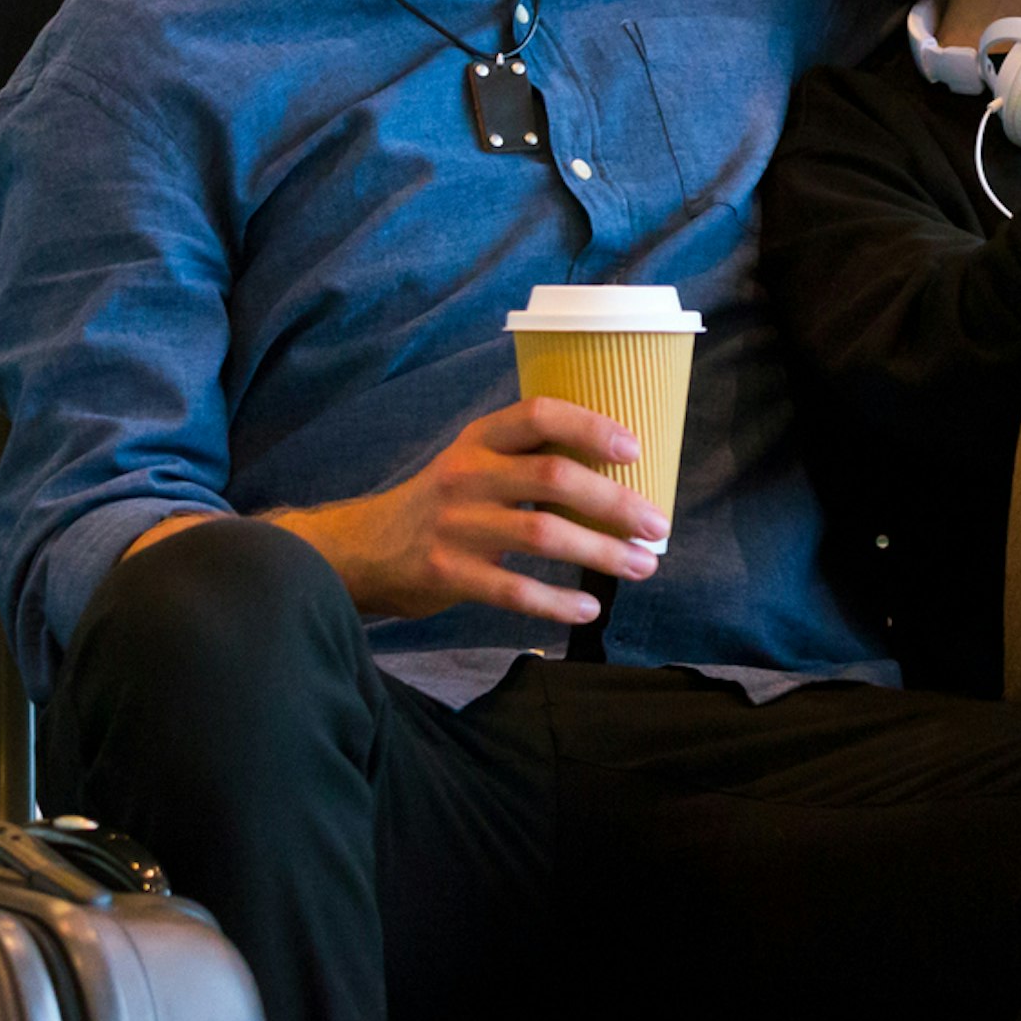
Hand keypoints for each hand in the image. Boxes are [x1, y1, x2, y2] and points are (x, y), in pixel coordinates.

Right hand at [136, 398, 670, 626]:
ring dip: (601, 552)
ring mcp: (455, 524)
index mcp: (479, 439)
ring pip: (542, 533)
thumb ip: (528, 461)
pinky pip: (513, 589)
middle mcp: (467, 474)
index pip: (539, 414)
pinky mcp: (446, 573)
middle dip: (614, 502)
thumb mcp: (473, 464)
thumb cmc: (442, 504)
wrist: (364, 550)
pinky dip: (557, 600)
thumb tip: (618, 474)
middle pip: (553, 477)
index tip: (635, 449)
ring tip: (641, 566)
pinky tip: (588, 606)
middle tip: (656, 524)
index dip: (590, 426)